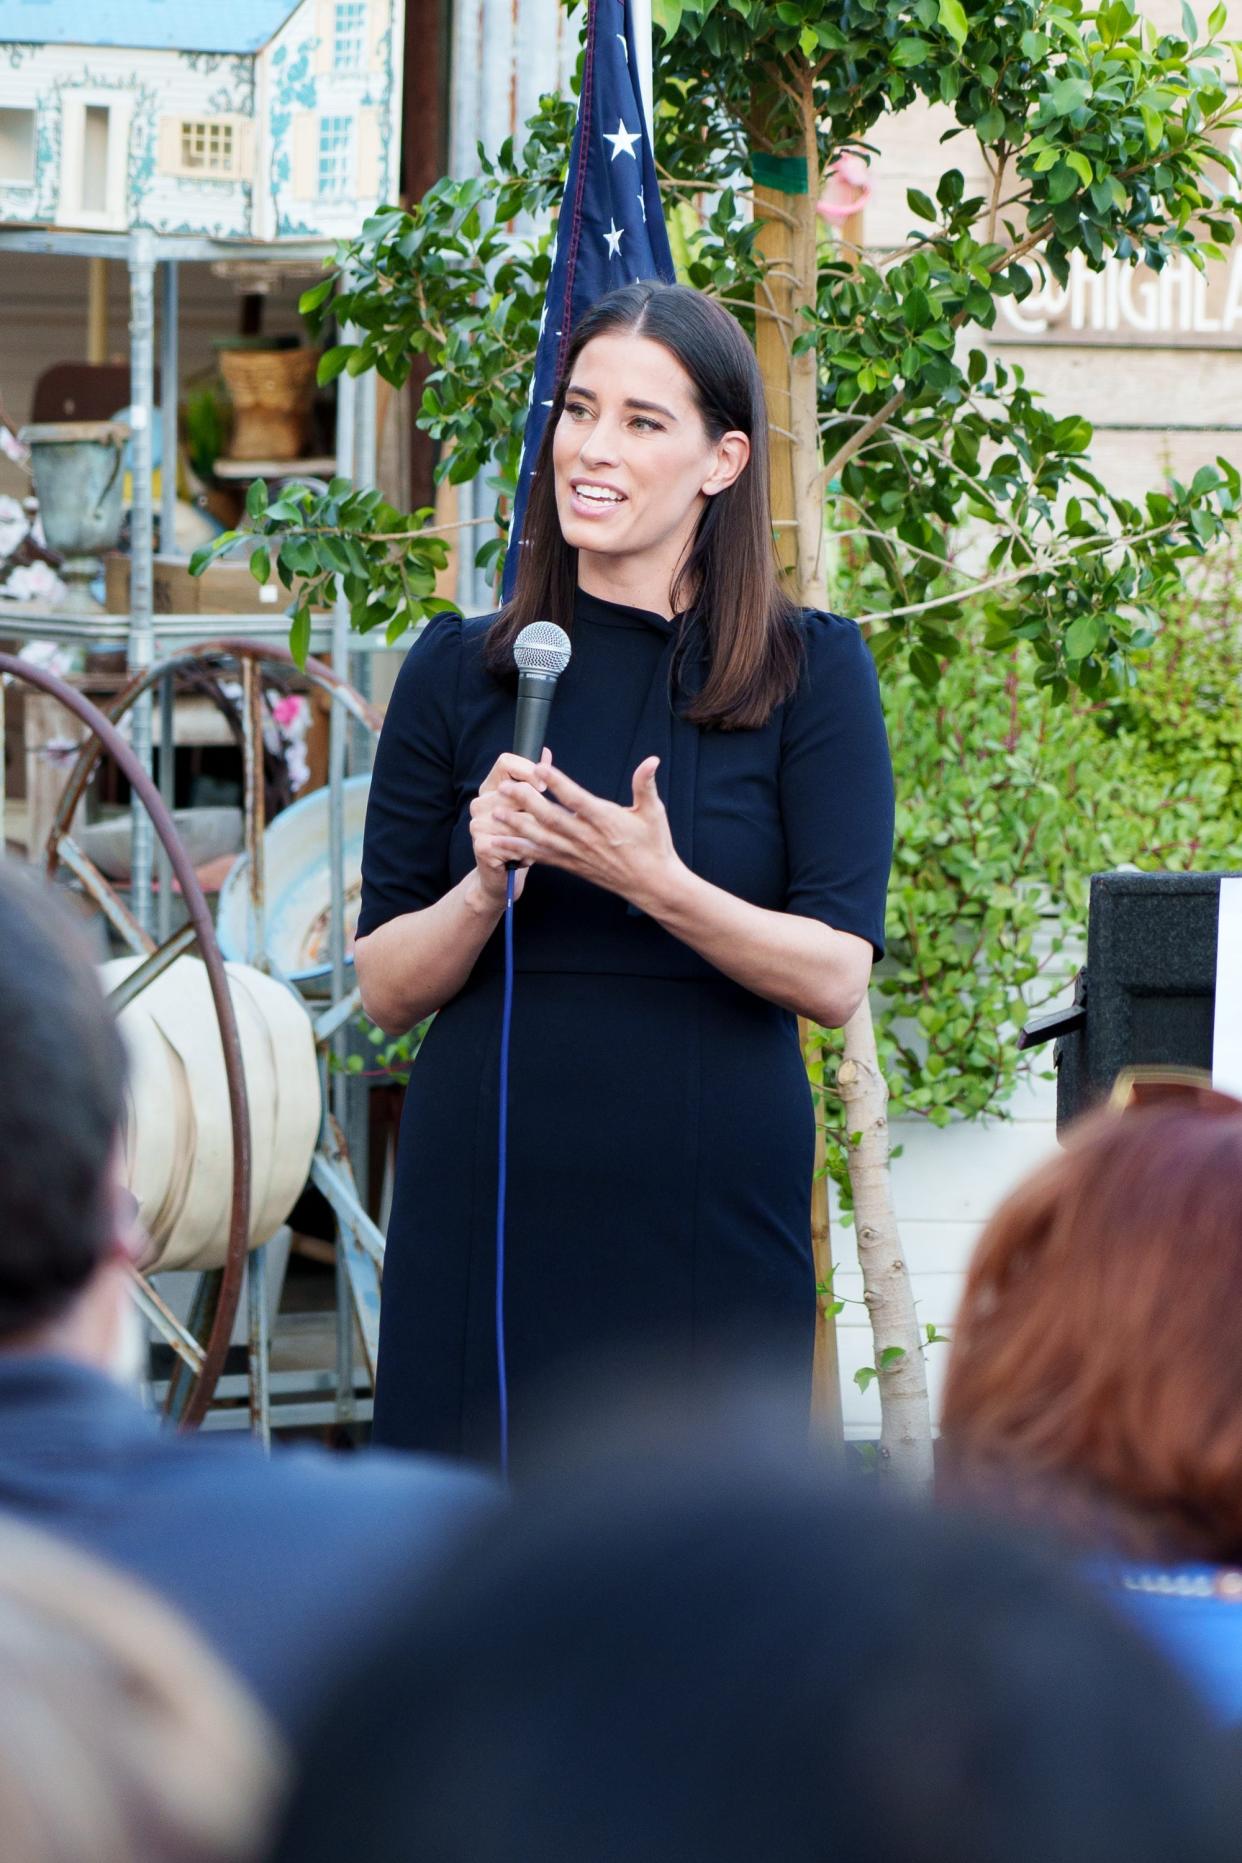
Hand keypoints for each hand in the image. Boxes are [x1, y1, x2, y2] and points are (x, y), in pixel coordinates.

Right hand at [467, 747, 551, 909]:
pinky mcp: (481, 845)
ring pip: (518, 817)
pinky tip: (526, 856)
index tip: (543, 786)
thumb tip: (546, 754)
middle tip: (542, 825)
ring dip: (534, 833)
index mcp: (491, 787)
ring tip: (537, 842)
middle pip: (515, 789)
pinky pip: (515, 840)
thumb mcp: (529, 807)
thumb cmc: (520, 838)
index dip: (527, 770)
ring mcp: (477, 823)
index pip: (505, 762)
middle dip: (535, 808)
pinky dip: (527, 851)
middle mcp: (480, 802)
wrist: (501, 876)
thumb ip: (535, 779)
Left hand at [492, 755, 684, 912]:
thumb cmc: (654, 846)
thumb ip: (646, 784)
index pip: (577, 799)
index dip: (558, 783)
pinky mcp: (571, 864)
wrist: (652, 884)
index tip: (540, 768)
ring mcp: (577, 853)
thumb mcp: (654, 812)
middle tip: (506, 787)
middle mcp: (587, 838)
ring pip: (541, 838)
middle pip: (552, 818)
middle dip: (526, 802)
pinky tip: (500, 843)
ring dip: (517, 826)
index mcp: (606, 821)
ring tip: (497, 813)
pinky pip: (541, 857)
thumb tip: (652, 760)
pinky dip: (519, 850)